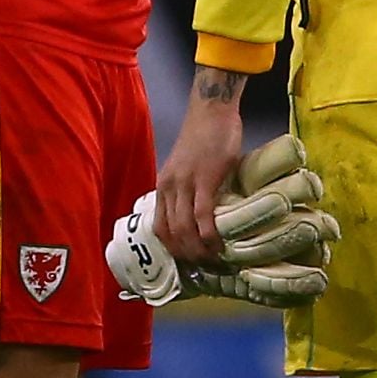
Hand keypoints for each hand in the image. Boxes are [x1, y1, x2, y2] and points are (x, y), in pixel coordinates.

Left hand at [105, 135, 337, 308]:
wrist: (211, 110)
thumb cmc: (203, 136)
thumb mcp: (188, 167)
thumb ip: (190, 189)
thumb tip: (203, 215)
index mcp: (163, 186)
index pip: (159, 227)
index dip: (171, 249)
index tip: (186, 261)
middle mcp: (169, 187)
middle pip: (170, 233)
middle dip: (186, 255)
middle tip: (203, 266)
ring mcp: (185, 184)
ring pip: (184, 229)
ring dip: (198, 249)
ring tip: (212, 259)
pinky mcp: (205, 180)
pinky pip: (202, 216)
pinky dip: (208, 235)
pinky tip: (217, 244)